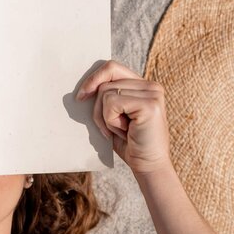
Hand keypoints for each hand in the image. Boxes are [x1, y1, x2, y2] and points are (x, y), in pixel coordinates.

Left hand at [76, 59, 172, 175]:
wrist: (147, 166)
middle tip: (108, 128)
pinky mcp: (149, 104)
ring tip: (121, 130)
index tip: (81, 96)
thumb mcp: (114, 116)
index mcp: (143, 86)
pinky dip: (110, 121)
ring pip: (106, 93)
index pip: (112, 67)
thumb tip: (84, 87)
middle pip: (105, 82)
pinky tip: (125, 132)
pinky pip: (112, 103)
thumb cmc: (129, 143)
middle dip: (98, 108)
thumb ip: (107, 98)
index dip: (94, 78)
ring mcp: (152, 93)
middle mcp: (151, 86)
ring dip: (105, 117)